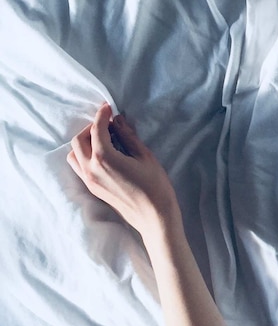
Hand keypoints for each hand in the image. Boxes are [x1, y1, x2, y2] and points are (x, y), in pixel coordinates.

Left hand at [67, 103, 179, 241]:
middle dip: (91, 128)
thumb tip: (118, 121)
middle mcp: (91, 169)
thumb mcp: (145, 157)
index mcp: (105, 158)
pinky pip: (78, 167)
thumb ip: (129, 137)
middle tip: (107, 124)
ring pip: (74, 154)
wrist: (154, 218)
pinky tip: (101, 155)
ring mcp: (89, 180)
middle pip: (79, 140)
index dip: (102, 115)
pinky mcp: (93, 189)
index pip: (97, 129)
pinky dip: (84, 156)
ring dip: (84, 142)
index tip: (108, 107)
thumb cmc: (155, 187)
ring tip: (102, 140)